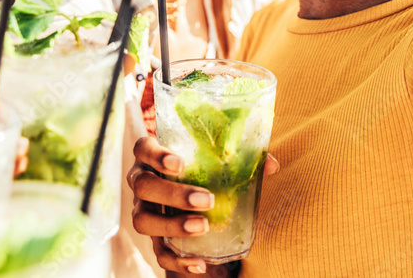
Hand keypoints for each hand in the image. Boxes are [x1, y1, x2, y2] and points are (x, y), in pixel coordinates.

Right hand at [129, 137, 278, 274]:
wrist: (193, 201)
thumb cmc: (202, 172)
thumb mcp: (215, 162)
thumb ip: (240, 159)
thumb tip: (271, 164)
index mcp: (153, 156)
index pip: (143, 148)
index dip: (156, 155)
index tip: (179, 164)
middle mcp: (142, 181)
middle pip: (142, 185)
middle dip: (172, 193)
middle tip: (206, 200)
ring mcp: (144, 211)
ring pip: (142, 220)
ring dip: (172, 225)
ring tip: (202, 227)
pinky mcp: (153, 238)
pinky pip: (158, 252)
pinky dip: (177, 260)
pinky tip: (199, 263)